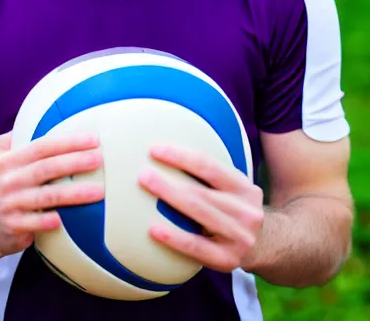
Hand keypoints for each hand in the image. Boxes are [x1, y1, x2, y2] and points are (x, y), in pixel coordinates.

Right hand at [0, 132, 103, 261]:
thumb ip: (16, 137)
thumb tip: (41, 115)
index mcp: (8, 159)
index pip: (41, 146)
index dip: (67, 142)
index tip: (92, 139)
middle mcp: (9, 180)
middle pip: (46, 168)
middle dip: (75, 162)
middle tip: (100, 158)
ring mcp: (10, 204)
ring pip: (45, 197)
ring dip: (73, 194)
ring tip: (99, 191)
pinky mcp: (12, 227)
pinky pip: (33, 224)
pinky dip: (48, 221)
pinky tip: (65, 220)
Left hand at [138, 145, 263, 272]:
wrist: (266, 246)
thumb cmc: (234, 209)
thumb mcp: (233, 188)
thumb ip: (209, 174)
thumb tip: (164, 152)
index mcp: (244, 187)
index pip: (209, 166)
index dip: (180, 156)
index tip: (154, 149)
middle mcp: (246, 211)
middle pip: (200, 192)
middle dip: (169, 182)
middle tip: (143, 174)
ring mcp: (240, 237)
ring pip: (198, 215)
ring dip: (169, 200)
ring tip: (145, 191)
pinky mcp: (228, 260)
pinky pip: (196, 247)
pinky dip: (174, 237)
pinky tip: (153, 229)